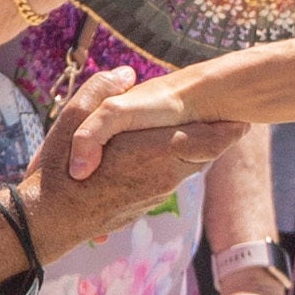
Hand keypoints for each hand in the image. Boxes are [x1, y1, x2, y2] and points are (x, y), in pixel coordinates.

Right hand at [26, 69, 241, 244]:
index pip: (210, 141)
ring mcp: (156, 195)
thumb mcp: (73, 121)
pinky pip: (168, 180)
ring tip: (198, 131)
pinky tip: (157, 154)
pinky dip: (172, 165)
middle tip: (233, 120)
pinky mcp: (144, 206)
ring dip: (193, 151)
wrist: (49, 222)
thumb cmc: (60, 170)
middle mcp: (163, 177)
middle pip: (204, 155)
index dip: (229, 128)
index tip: (244, 117)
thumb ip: (101, 91)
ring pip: (186, 168)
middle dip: (216, 137)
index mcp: (154, 152)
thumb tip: (126, 72)